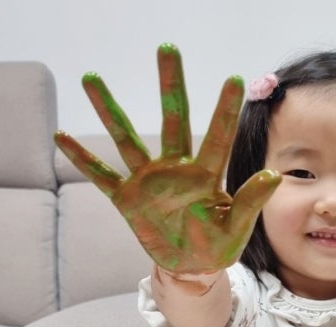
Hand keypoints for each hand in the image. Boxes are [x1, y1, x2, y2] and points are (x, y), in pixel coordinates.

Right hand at [54, 43, 280, 274]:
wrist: (192, 268)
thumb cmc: (217, 247)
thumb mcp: (236, 230)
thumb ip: (250, 203)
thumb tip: (274, 175)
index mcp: (206, 176)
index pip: (218, 138)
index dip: (225, 110)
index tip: (235, 79)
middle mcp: (176, 170)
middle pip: (173, 121)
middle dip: (171, 86)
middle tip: (168, 48)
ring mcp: (148, 181)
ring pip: (127, 139)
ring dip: (110, 110)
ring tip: (92, 78)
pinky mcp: (127, 199)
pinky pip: (102, 175)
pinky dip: (83, 159)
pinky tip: (61, 137)